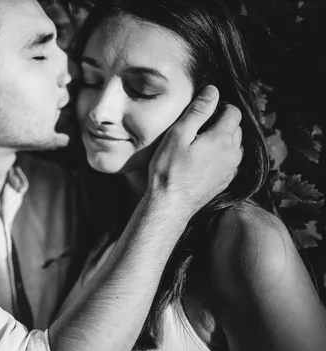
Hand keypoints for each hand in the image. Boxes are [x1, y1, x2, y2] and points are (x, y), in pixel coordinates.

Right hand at [147, 85, 242, 215]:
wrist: (170, 205)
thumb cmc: (169, 170)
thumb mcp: (178, 135)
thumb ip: (198, 112)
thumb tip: (213, 91)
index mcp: (222, 139)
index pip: (233, 112)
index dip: (220, 106)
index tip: (204, 110)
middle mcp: (233, 153)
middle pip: (237, 127)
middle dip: (223, 122)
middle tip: (199, 126)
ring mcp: (232, 169)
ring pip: (236, 144)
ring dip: (224, 139)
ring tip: (202, 142)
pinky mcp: (226, 181)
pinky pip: (232, 160)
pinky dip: (223, 154)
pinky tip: (205, 159)